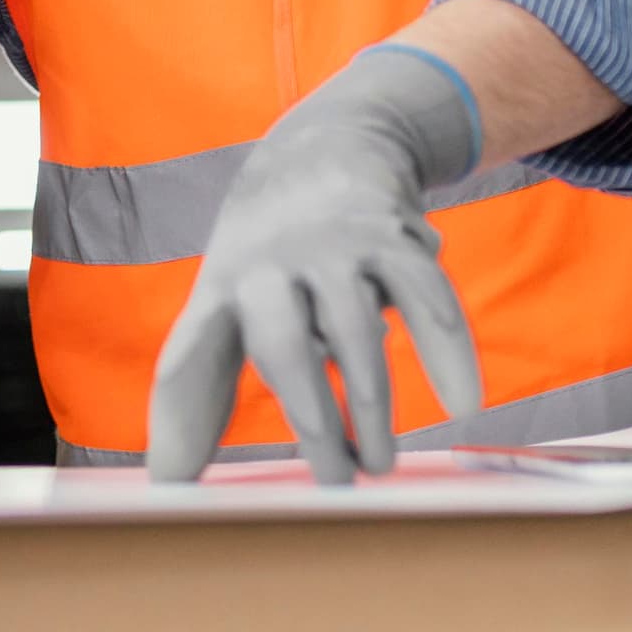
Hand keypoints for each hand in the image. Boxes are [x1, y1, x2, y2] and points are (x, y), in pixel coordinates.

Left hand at [146, 43, 488, 484]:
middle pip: (285, 343)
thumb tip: (168, 482)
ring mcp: (334, 247)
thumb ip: (198, 387)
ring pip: (355, 328)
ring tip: (379, 467)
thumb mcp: (221, 307)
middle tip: (331, 486)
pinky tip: (463, 405)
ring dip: (369, 403)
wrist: (326, 146)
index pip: (195, 349)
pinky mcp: (392, 239)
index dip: (184, 404)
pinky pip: (426, 298)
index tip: (177, 473)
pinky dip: (448, 351)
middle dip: (310, 416)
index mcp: (223, 289)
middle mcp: (273, 263)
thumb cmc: (265, 264)